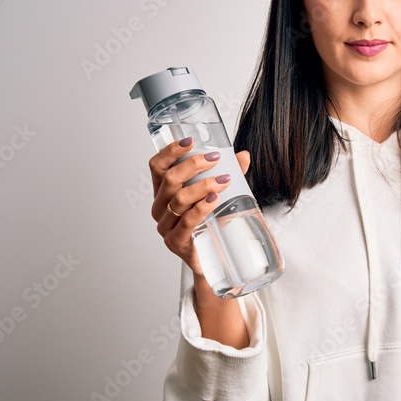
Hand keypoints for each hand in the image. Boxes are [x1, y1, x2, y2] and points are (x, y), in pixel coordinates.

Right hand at [148, 137, 250, 276]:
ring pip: (179, 199)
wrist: (214, 259)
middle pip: (169, 179)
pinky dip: (201, 208)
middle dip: (193, 165)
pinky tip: (214, 200)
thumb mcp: (219, 195)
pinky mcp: (175, 242)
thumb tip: (243, 156)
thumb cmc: (212, 225)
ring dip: (203, 186)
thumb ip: (229, 175)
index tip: (190, 141)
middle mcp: (160, 207)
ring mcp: (165, 226)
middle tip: (215, 159)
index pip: (157, 166)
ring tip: (223, 180)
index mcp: (163, 192)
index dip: (170, 151)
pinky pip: (186, 221)